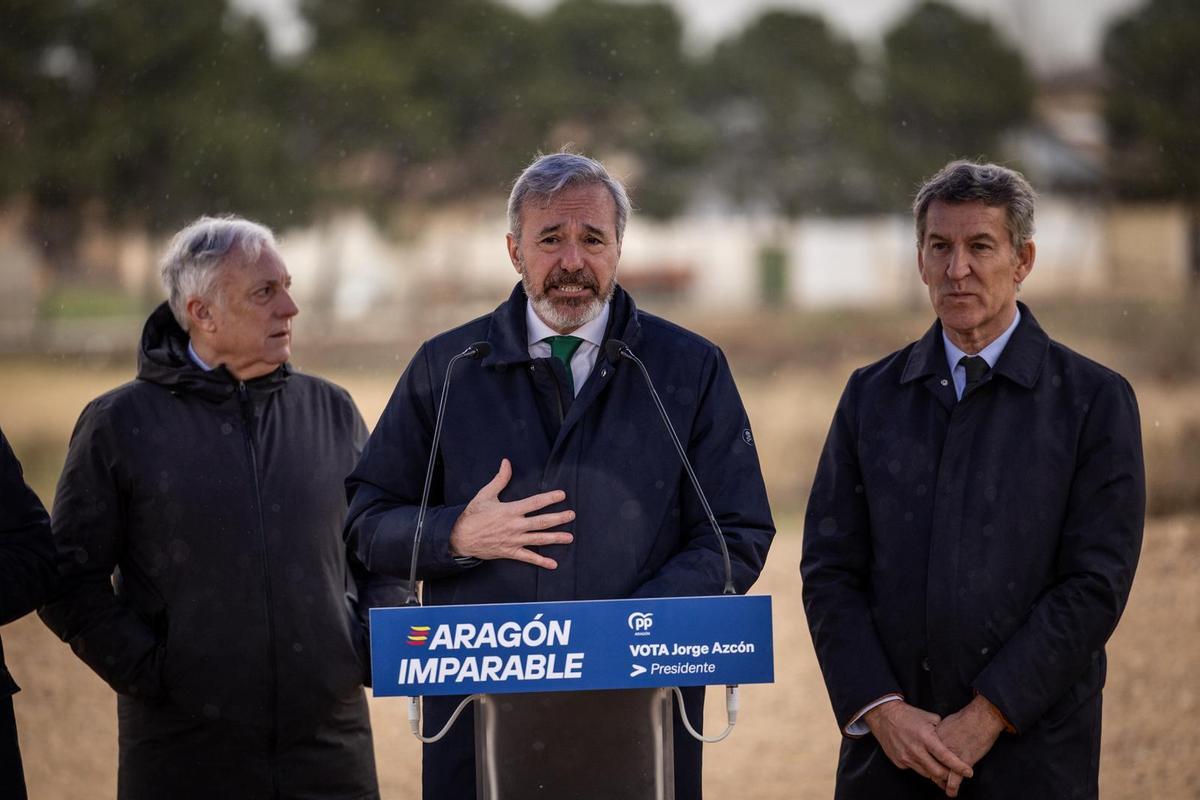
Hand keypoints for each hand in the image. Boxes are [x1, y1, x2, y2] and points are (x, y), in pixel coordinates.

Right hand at [448, 459, 574, 568]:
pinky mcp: (510, 552)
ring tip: (570, 537)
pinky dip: (541, 561)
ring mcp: (513, 540)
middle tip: (572, 515)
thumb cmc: (473, 515)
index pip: (534, 502)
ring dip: (556, 538)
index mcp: (510, 510)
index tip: (562, 495)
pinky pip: (528, 558)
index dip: (549, 498)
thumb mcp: (485, 495)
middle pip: (542, 522)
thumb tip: (506, 462)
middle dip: (559, 518)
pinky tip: (553, 563)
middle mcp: (515, 526)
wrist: (460, 537)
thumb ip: (499, 479)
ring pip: (539, 539)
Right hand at [864, 701, 973, 789]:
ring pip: (927, 774)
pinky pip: (915, 769)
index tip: (969, 772)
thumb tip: (952, 739)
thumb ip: (941, 730)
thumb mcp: (928, 718)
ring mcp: (906, 757)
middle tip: (956, 774)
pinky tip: (924, 761)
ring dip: (936, 774)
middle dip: (949, 775)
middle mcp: (915, 750)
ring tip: (943, 771)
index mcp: (925, 737)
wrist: (884, 716)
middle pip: (938, 772)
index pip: (946, 757)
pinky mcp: (899, 762)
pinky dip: (922, 768)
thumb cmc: (908, 715)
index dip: (959, 767)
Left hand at [935, 695, 1005, 796]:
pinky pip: (954, 778)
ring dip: (941, 782)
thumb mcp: (946, 723)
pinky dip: (952, 787)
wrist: (981, 717)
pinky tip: (952, 792)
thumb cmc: (966, 718)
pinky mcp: (962, 761)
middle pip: (929, 765)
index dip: (925, 762)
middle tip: (936, 780)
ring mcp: (949, 755)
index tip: (927, 767)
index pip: (924, 754)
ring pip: (940, 773)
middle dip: (932, 773)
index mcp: (932, 736)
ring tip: (944, 788)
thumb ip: (939, 734)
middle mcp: (937, 746)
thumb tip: (937, 739)